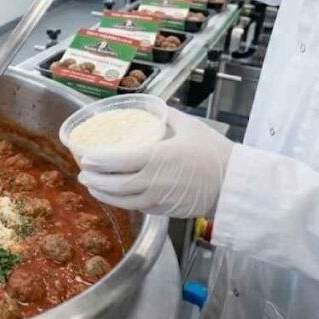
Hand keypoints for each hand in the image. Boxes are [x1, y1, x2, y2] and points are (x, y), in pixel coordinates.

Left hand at [79, 108, 234, 218]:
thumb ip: (167, 116)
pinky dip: (120, 202)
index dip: (97, 160)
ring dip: (103, 193)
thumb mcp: (190, 127)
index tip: (86, 156)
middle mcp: (152, 181)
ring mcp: (156, 199)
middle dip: (94, 179)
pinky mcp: (163, 210)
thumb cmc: (215, 154)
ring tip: (92, 186)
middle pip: (113, 184)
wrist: (235, 185)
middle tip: (83, 171)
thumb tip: (153, 108)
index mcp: (156, 157)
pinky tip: (115, 196)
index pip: (117, 160)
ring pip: (121, 200)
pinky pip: (135, 207)